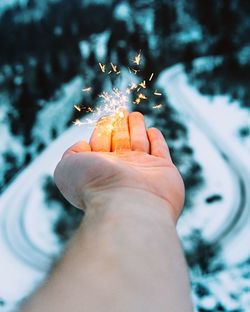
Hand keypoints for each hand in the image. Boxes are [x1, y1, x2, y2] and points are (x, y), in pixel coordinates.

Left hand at [54, 111, 183, 221]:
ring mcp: (143, 169)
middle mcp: (122, 168)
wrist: (126, 204)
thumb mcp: (67, 168)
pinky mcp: (164, 169)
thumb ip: (71, 154)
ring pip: (140, 141)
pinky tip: (153, 131)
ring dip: (137, 126)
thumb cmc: (95, 186)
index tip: (105, 118)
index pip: (101, 142)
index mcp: (101, 167)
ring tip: (135, 114)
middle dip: (121, 125)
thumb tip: (83, 145)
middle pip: (121, 139)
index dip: (103, 128)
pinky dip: (157, 139)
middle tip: (121, 111)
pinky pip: (161, 150)